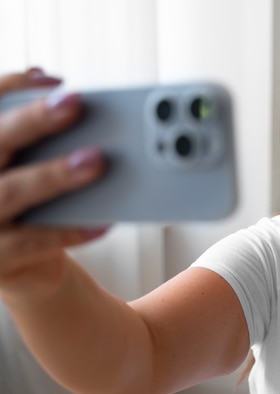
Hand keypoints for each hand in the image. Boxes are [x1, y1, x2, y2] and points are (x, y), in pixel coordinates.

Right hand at [0, 68, 105, 296]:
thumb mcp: (25, 163)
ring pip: (11, 191)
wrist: (19, 263)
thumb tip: (58, 91)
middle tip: (74, 103)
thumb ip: (33, 131)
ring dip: (54, 174)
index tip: (54, 80)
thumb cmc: (27, 201)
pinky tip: (103, 221)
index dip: (12, 87)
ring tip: (95, 161)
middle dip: (34, 121)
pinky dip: (71, 230)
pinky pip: (34, 241)